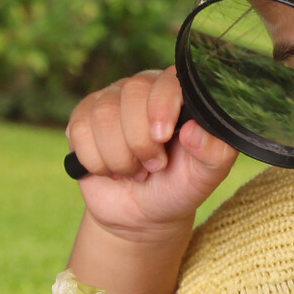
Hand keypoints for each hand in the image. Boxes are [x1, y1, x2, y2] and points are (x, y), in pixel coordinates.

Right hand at [66, 66, 237, 239]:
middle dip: (141, 141)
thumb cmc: (180, 186)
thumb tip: (194, 129)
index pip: (168, 80)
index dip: (162, 106)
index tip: (163, 137)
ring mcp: (112, 101)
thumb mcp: (206, 176)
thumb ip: (214, 152)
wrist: (143, 213)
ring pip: (103, 115)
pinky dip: (96, 161)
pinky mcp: (83, 118)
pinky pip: (78, 129)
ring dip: (120, 157)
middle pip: (131, 94)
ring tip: (136, 171)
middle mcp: (145, 89)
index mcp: (180, 94)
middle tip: (155, 165)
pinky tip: (112, 170)